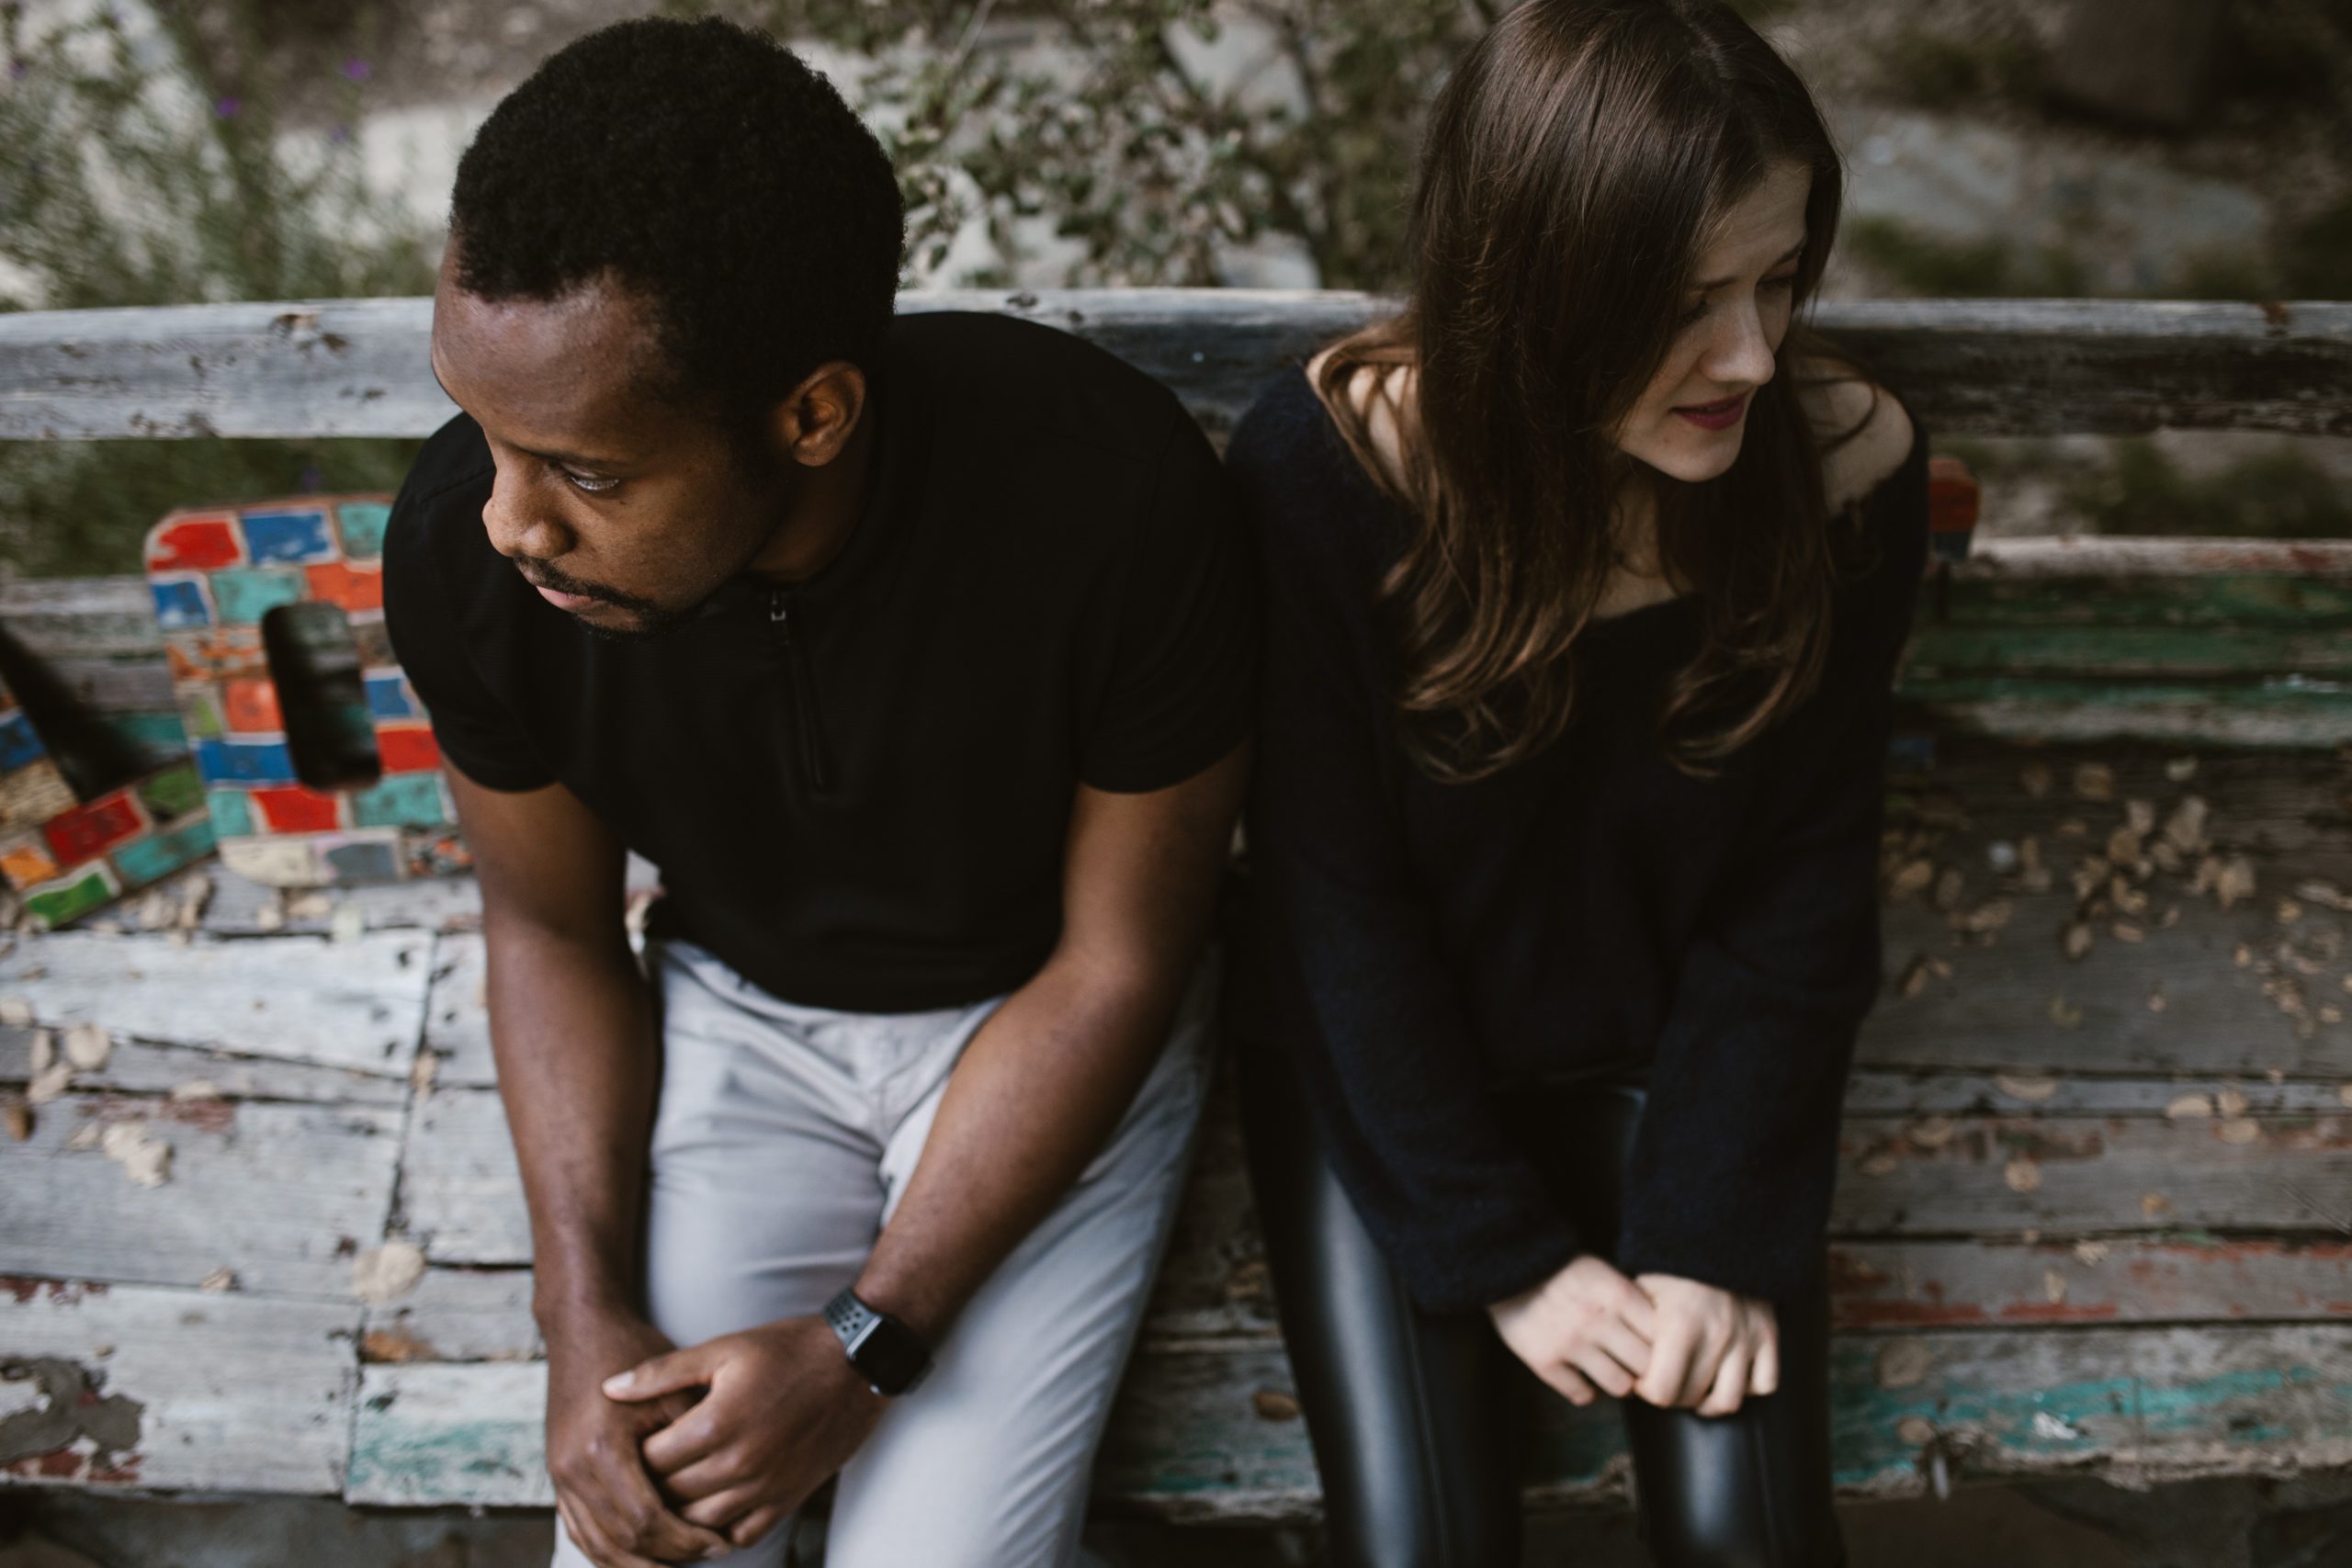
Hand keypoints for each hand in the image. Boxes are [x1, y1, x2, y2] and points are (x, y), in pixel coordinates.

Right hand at [543, 1307, 736, 1566]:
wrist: (583, 1327)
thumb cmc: (634, 1350)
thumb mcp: (673, 1387)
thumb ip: (691, 1438)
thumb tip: (725, 1489)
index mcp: (602, 1449)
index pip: (646, 1520)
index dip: (684, 1540)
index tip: (720, 1543)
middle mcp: (573, 1469)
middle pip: (622, 1541)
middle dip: (668, 1557)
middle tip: (710, 1554)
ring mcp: (560, 1475)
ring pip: (598, 1545)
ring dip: (639, 1563)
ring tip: (681, 1563)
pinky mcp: (558, 1476)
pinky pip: (581, 1530)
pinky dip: (610, 1552)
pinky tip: (643, 1558)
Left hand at [606, 1316, 886, 1552]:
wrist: (857, 1364)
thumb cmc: (788, 1350)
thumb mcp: (723, 1348)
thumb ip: (663, 1372)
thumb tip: (609, 1388)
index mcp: (717, 1424)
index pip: (650, 1461)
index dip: (632, 1456)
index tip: (627, 1443)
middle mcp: (740, 1464)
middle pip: (669, 1497)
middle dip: (648, 1487)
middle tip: (639, 1472)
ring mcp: (767, 1486)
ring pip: (700, 1524)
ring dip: (679, 1514)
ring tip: (668, 1493)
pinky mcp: (789, 1498)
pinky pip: (742, 1535)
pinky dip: (719, 1530)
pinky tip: (709, 1509)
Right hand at [1487, 1253, 1656, 1405]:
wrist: (1508, 1264)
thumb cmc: (1562, 1269)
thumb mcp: (1604, 1272)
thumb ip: (1632, 1300)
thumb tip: (1664, 1336)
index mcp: (1617, 1294)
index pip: (1662, 1337)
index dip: (1663, 1345)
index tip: (1656, 1347)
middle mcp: (1598, 1321)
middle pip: (1646, 1366)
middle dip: (1644, 1369)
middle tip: (1636, 1366)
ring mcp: (1571, 1343)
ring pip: (1620, 1386)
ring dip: (1618, 1382)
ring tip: (1610, 1371)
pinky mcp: (1545, 1361)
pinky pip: (1582, 1395)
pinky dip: (1585, 1390)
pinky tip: (1580, 1375)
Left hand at [1628, 1272, 1777, 1416]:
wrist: (1717, 1235)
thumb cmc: (1671, 1267)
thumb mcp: (1641, 1290)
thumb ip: (1634, 1329)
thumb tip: (1623, 1366)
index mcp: (1681, 1325)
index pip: (1662, 1391)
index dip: (1646, 1390)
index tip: (1642, 1376)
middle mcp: (1718, 1335)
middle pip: (1692, 1398)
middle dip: (1672, 1395)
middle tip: (1664, 1380)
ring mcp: (1746, 1337)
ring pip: (1728, 1400)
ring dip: (1707, 1401)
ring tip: (1693, 1388)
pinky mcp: (1768, 1335)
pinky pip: (1764, 1384)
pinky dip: (1746, 1388)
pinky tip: (1726, 1376)